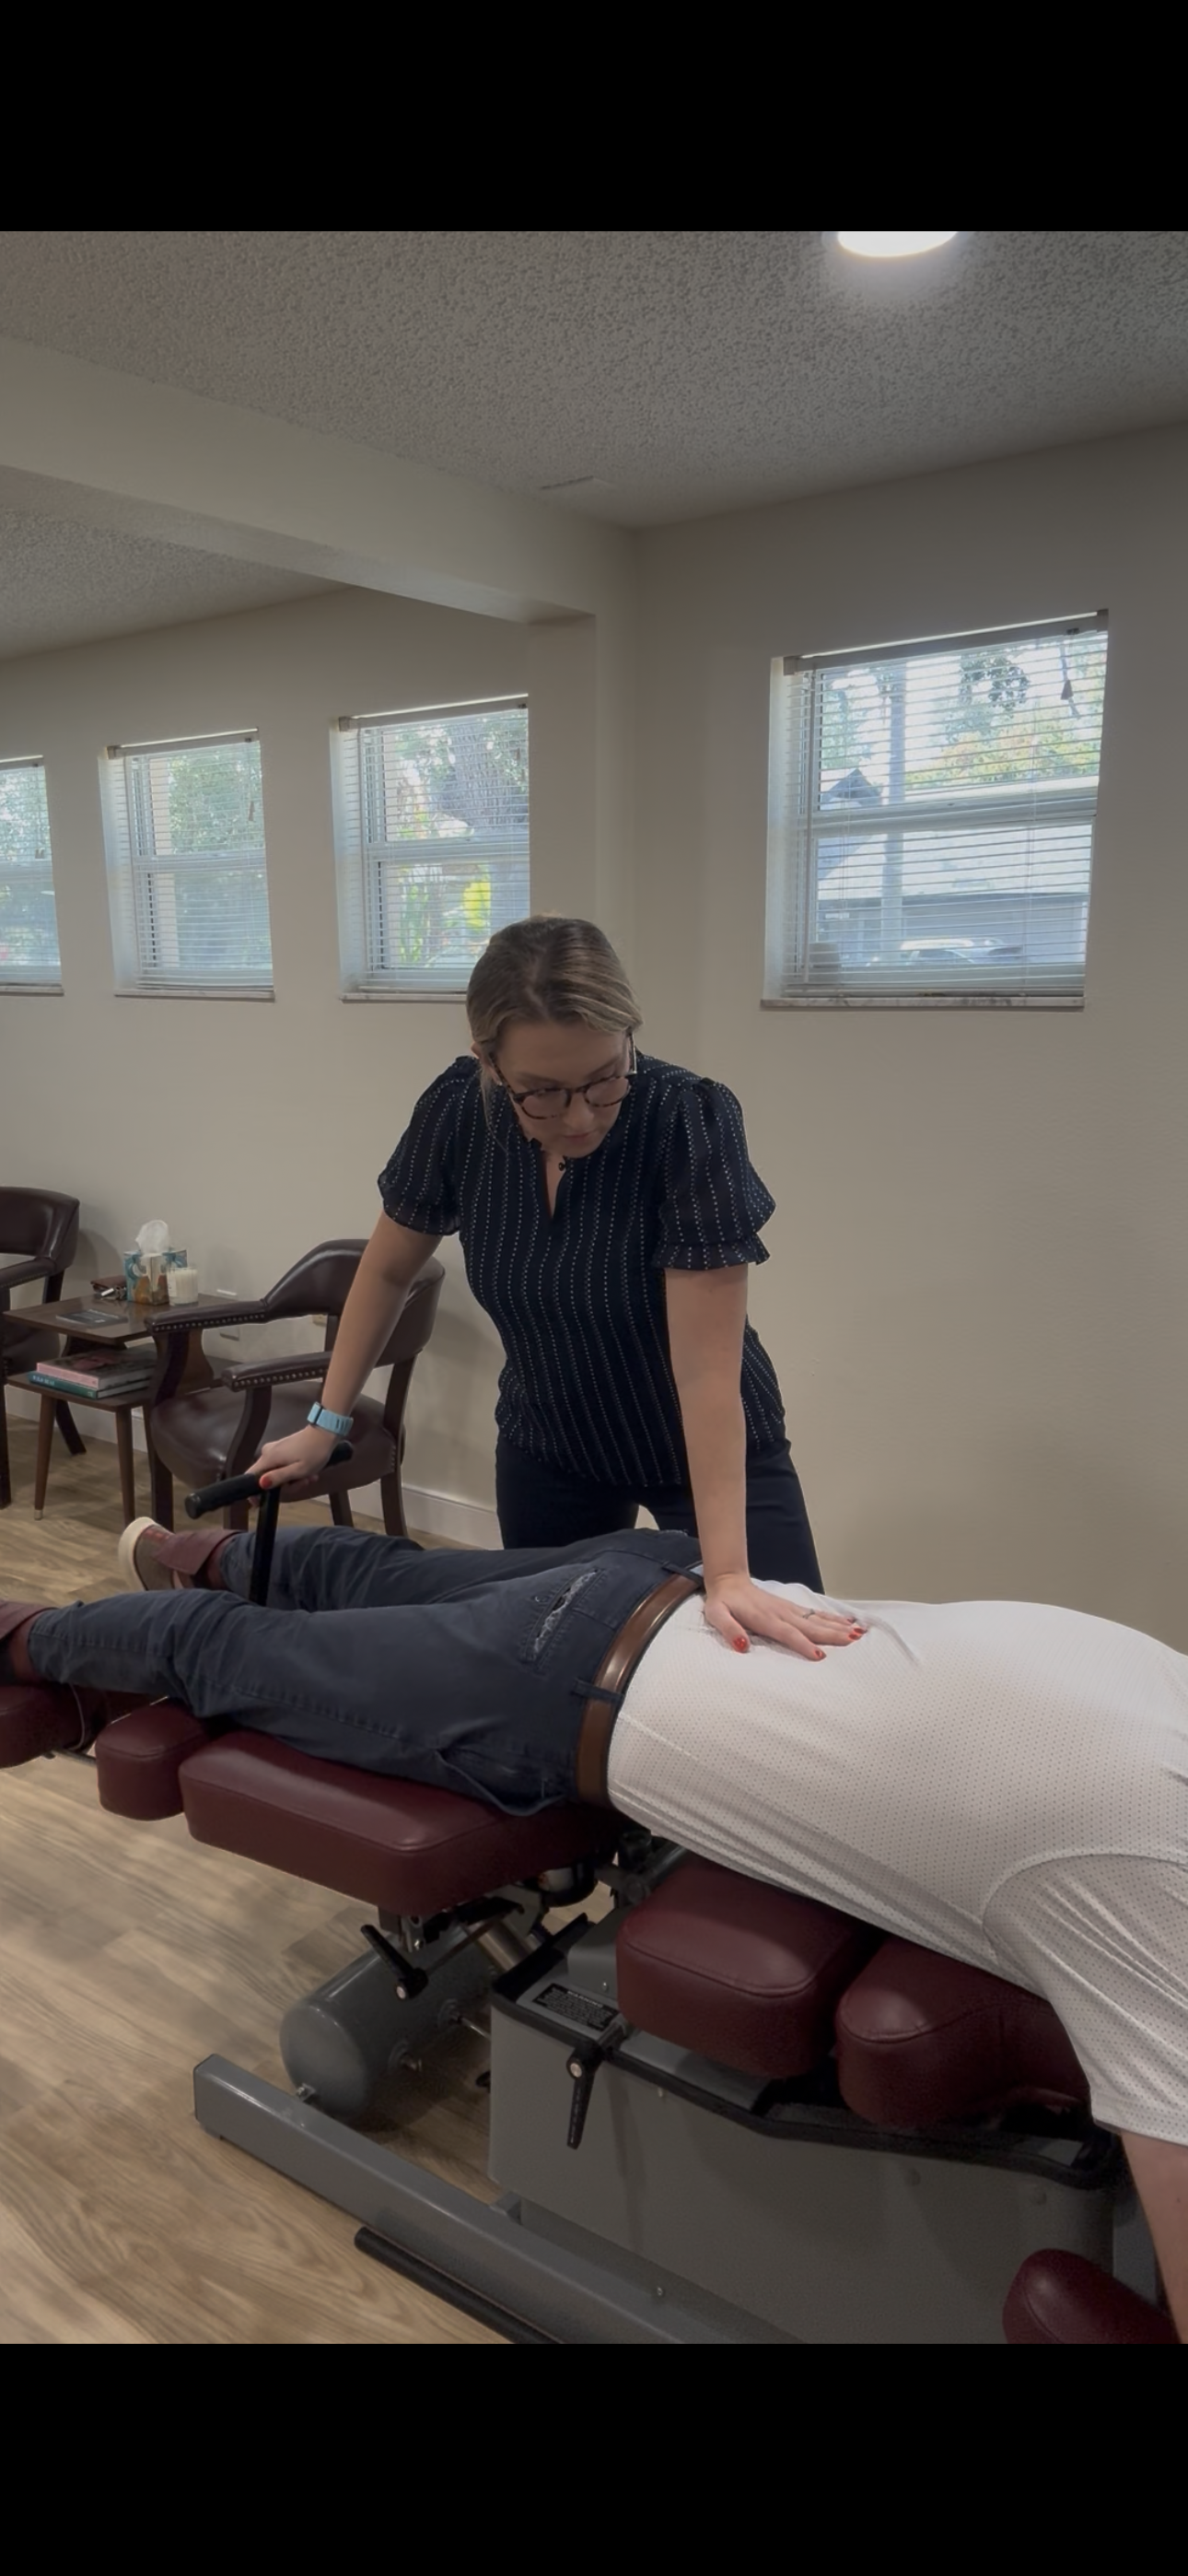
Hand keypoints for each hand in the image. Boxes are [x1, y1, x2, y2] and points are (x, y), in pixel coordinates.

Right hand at [251, 1423, 337, 1494]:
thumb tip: (261, 1484)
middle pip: (266, 1477)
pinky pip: (283, 1466)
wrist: (325, 1433)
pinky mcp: (283, 1449)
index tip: (261, 1502)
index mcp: (268, 1458)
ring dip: (293, 1479)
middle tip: (303, 1483)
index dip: (253, 1491)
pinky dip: (294, 1472)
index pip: (250, 1476)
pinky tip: (308, 1472)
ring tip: (309, 1477)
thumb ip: (279, 1477)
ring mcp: (275, 1450)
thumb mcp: (299, 1470)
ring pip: (277, 1473)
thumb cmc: (314, 1453)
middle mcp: (267, 1453)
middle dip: (285, 1485)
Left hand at [703, 1574, 863, 1659]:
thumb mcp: (716, 1616)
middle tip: (853, 1642)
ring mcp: (789, 1610)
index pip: (788, 1634)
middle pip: (810, 1626)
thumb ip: (730, 1630)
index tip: (820, 1656)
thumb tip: (742, 1646)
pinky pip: (815, 1613)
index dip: (804, 1645)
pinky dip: (833, 1618)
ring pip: (817, 1619)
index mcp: (765, 1619)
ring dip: (838, 1626)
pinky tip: (849, 1621)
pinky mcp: (792, 1608)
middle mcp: (781, 1614)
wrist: (729, 1581)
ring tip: (858, 1632)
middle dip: (832, 1635)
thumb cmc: (723, 1603)